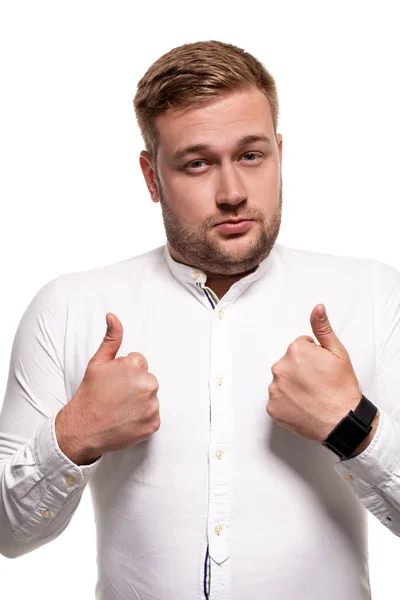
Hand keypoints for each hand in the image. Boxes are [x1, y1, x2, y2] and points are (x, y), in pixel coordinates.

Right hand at [55, 314, 160, 463]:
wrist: (82, 429)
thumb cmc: (89, 394)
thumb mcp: (98, 362)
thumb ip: (111, 338)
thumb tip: (113, 317)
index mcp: (136, 366)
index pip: (139, 363)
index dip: (124, 373)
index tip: (113, 383)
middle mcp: (148, 384)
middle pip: (147, 379)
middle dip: (134, 386)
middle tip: (115, 396)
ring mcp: (152, 405)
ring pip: (150, 397)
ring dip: (139, 402)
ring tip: (120, 409)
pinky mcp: (154, 423)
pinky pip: (153, 416)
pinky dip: (142, 418)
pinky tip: (126, 420)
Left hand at [266, 304, 362, 442]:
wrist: (342, 421)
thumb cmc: (342, 389)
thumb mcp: (338, 353)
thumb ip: (323, 329)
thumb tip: (317, 308)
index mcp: (295, 351)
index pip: (300, 348)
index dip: (314, 358)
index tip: (322, 369)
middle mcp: (280, 367)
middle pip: (289, 364)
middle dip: (301, 370)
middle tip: (318, 384)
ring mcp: (274, 389)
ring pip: (282, 382)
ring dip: (292, 387)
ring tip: (311, 396)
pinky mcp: (272, 407)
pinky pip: (277, 401)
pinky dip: (287, 403)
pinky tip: (302, 406)